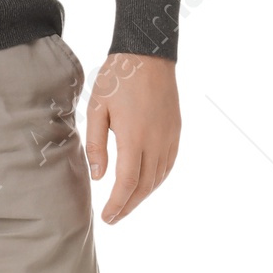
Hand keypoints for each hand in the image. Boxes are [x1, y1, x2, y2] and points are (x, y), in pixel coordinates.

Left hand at [84, 54, 179, 224]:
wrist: (148, 55)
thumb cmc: (117, 79)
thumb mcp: (97, 109)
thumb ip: (96, 144)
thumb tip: (98, 176)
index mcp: (134, 137)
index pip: (127, 183)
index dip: (118, 204)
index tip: (107, 218)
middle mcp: (156, 142)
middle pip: (144, 186)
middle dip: (129, 205)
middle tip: (114, 218)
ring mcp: (169, 137)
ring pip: (158, 178)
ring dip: (143, 195)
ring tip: (126, 204)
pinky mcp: (176, 131)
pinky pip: (168, 164)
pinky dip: (156, 180)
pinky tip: (146, 184)